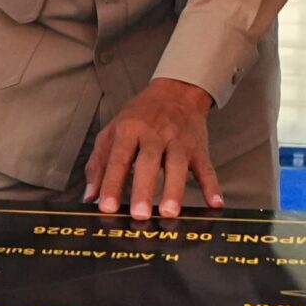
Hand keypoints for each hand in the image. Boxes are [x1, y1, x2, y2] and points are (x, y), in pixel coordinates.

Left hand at [85, 79, 218, 219]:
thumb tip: (90, 196)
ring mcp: (179, 141)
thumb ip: (99, 164)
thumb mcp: (113, 131)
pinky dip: (212, 186)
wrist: (176, 92)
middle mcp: (155, 134)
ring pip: (178, 165)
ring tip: (170, 212)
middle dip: (144, 189)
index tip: (106, 207)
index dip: (112, 183)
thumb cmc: (140, 116)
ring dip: (174, 189)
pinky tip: (215, 203)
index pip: (119, 159)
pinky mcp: (199, 149)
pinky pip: (207, 168)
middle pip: (149, 162)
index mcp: (129, 129)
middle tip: (140, 214)